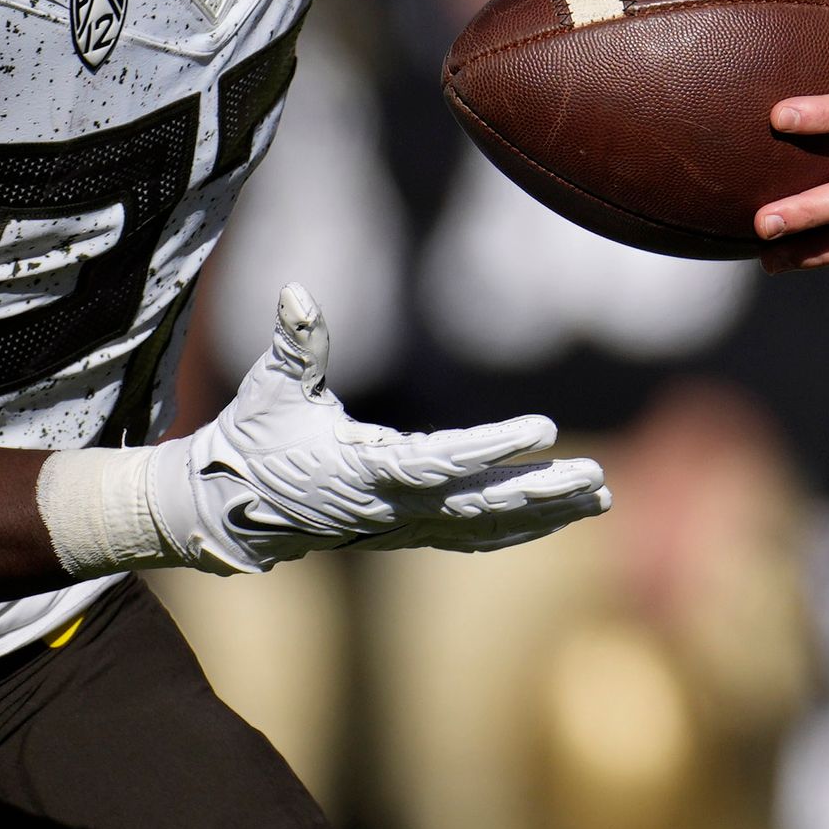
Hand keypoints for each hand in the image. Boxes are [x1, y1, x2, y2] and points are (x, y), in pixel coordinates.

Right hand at [149, 286, 610, 572]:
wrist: (229, 506)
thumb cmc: (253, 438)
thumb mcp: (269, 388)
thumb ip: (294, 343)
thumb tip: (295, 291)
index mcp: (362, 469)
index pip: (440, 460)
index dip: (493, 448)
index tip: (543, 429)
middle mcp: (390, 508)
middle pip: (480, 504)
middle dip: (541, 492)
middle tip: (596, 476)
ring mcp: (401, 527)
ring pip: (486, 526)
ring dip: (545, 513)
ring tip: (600, 495)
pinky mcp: (407, 534)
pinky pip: (472, 537)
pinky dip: (519, 530)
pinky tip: (560, 518)